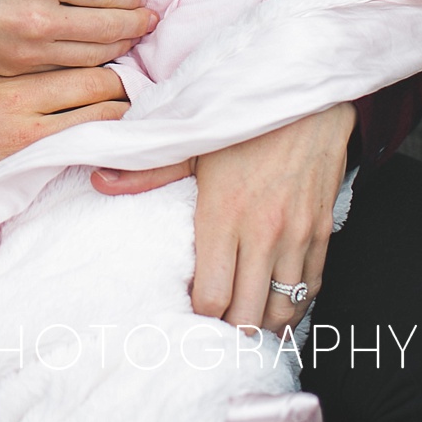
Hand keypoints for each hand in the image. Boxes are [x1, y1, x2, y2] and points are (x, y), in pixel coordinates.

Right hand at [0, 59, 128, 240]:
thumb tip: (19, 20)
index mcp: (5, 74)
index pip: (77, 54)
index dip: (105, 48)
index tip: (115, 45)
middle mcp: (21, 110)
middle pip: (99, 89)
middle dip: (122, 84)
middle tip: (132, 80)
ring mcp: (25, 150)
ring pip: (98, 127)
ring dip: (116, 118)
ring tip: (123, 111)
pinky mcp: (21, 179)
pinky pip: (77, 159)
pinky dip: (96, 148)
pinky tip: (102, 144)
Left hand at [91, 101, 354, 334]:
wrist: (305, 92)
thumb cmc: (244, 115)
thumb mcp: (192, 139)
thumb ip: (147, 170)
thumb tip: (99, 180)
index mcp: (223, 214)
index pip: (212, 296)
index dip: (199, 315)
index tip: (189, 313)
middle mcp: (262, 232)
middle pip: (248, 314)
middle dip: (230, 328)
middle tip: (215, 329)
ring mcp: (296, 234)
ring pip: (283, 308)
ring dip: (263, 322)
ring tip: (246, 322)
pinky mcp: (321, 229)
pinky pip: (312, 285)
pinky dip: (295, 303)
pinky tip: (277, 303)